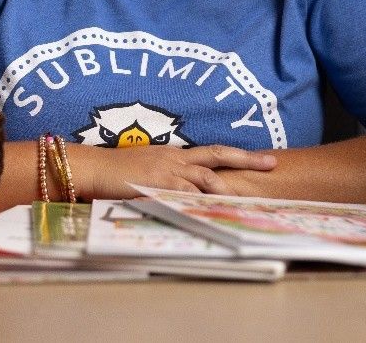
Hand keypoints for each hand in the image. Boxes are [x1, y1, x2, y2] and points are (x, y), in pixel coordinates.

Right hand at [75, 144, 275, 199]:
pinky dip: (200, 203)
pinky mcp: (157, 184)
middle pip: (218, 156)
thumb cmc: (116, 172)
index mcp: (175, 155)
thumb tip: (185, 194)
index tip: (261, 158)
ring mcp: (167, 171)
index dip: (238, 155)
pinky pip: (184, 195)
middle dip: (247, 159)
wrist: (93, 168)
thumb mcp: (147, 170)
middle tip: (271, 163)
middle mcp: (176, 159)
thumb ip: (168, 179)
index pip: (213, 153)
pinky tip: (213, 211)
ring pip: (205, 178)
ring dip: (225, 190)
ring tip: (245, 201)